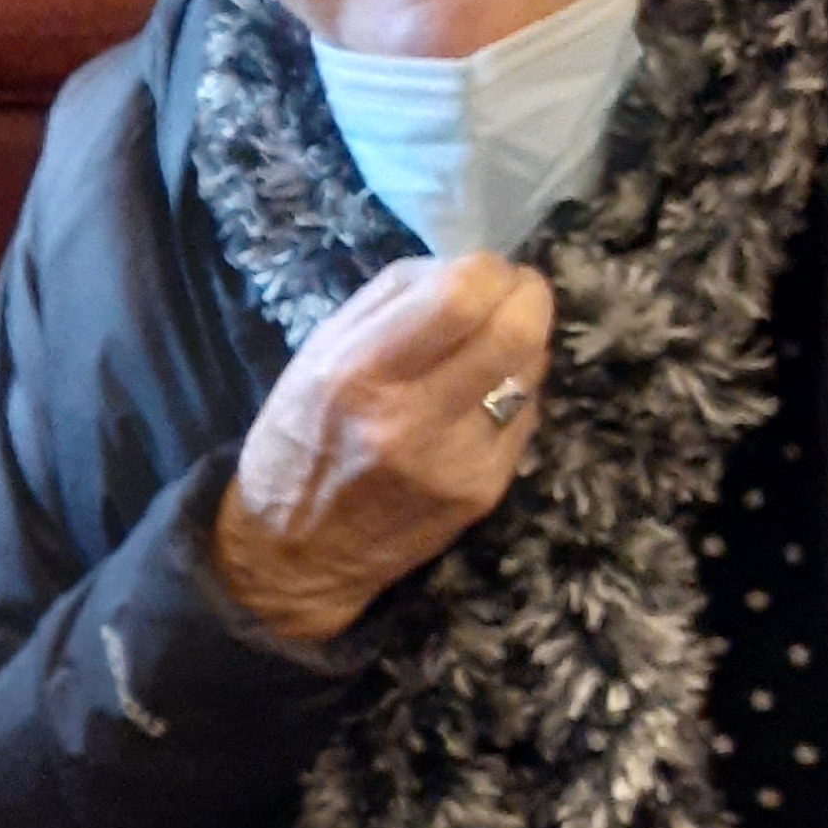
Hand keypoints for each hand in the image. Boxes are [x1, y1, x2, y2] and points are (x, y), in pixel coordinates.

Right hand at [212, 252, 552, 643]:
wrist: (295, 557)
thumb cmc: (296, 444)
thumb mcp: (315, 358)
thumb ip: (387, 302)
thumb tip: (459, 269)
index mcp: (358, 375)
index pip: (462, 297)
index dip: (488, 270)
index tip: (482, 271)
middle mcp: (412, 420)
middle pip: (518, 331)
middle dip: (527, 296)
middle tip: (512, 294)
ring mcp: (456, 461)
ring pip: (532, 370)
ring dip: (520, 345)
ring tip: (485, 352)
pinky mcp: (484, 492)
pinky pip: (526, 416)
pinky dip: (511, 395)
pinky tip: (475, 405)